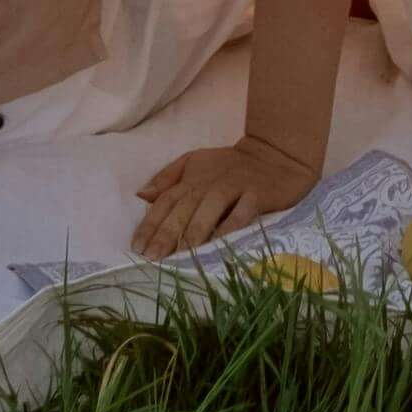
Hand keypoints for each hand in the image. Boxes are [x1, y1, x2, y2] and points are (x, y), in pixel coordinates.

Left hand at [129, 135, 320, 256]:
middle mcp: (209, 183)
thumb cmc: (229, 165)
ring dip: (194, 232)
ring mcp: (234, 187)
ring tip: (180, 255)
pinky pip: (242, 211)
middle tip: (153, 256)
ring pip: (210, 209)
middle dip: (166, 233)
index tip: (137, 247)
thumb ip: (168, 178)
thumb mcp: (194, 163)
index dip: (151, 223)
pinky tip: (220, 242)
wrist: (274, 155)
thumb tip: (142, 195)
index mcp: (191, 178)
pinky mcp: (257, 193)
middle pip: (184, 208)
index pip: (165, 201)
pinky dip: (231, 225)